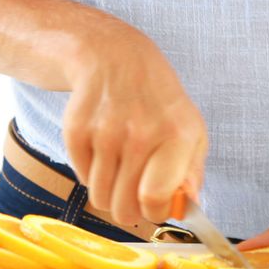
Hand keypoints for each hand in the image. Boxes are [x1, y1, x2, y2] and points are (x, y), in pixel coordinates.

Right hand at [61, 23, 207, 225]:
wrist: (113, 56)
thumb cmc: (157, 98)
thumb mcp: (190, 127)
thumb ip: (192, 171)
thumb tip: (187, 207)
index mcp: (176, 135)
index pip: (156, 199)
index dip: (155, 213)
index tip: (155, 207)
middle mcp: (140, 133)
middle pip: (124, 207)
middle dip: (129, 210)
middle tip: (133, 195)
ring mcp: (105, 131)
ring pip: (100, 197)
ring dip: (109, 192)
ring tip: (118, 168)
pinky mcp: (76, 130)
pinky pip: (81, 177)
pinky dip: (90, 172)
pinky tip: (102, 149)